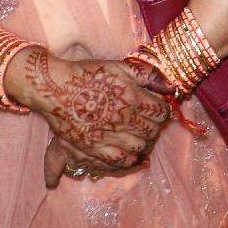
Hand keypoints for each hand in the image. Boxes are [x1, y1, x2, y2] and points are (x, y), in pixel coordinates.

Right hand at [8, 51, 170, 178]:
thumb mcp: (121, 66)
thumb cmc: (88, 74)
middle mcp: (123, 118)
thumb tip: (173, 87)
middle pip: (151, 131)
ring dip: (143, 144)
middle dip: (154, 128)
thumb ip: (149, 75)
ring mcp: (107, 135)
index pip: (161, 112)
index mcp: (132, 97)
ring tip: (139, 138)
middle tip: (148, 124)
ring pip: (138, 147)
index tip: (157, 110)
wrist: (55, 87)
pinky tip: (129, 155)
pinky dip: (128, 160)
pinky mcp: (92, 147)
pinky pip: (117, 161)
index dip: (163, 111)